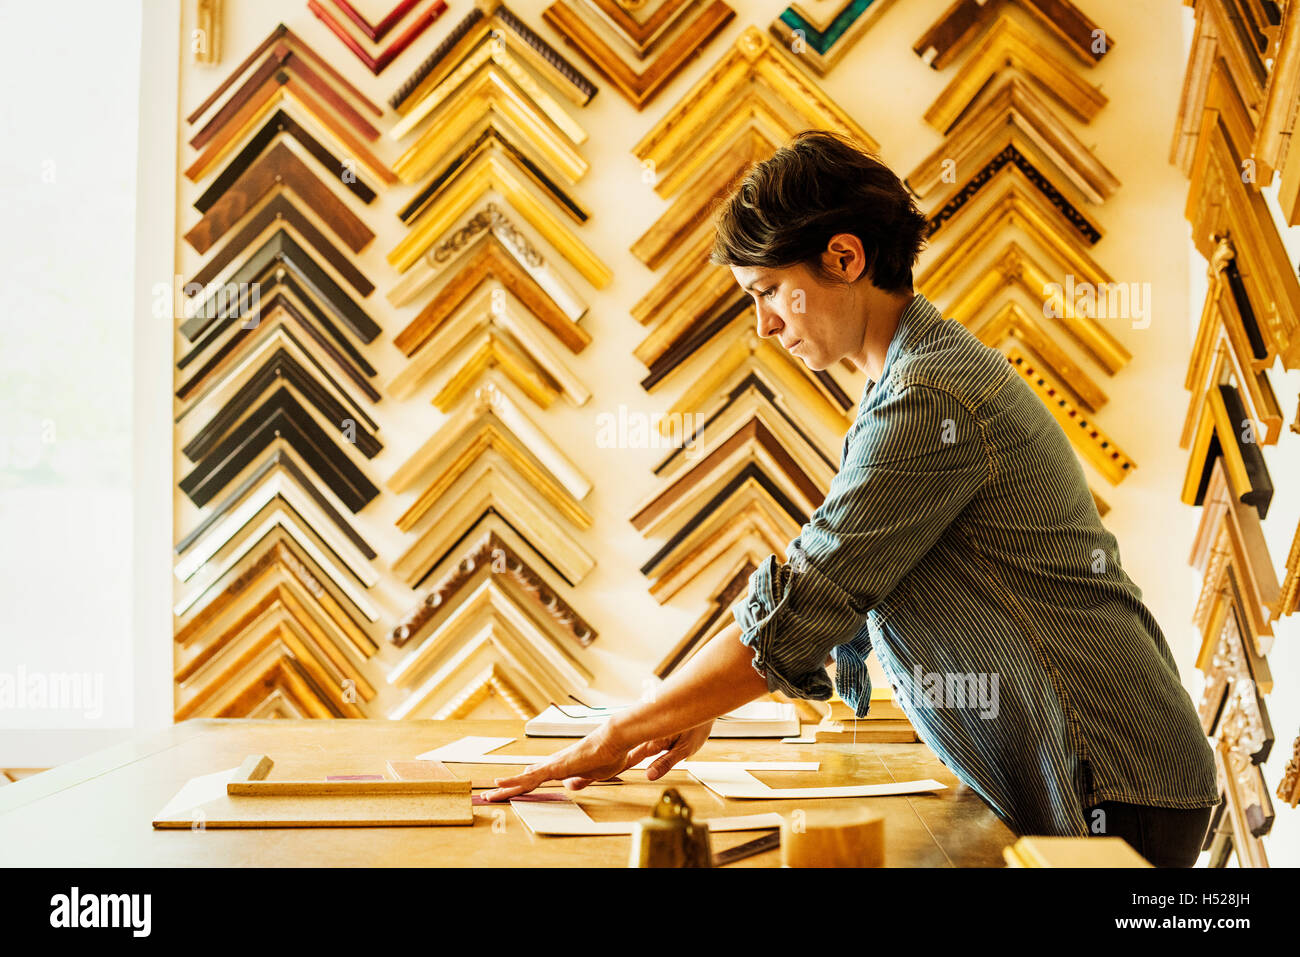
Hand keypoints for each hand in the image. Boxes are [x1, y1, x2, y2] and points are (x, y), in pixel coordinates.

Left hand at [479, 719, 713, 800]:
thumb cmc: (614, 751)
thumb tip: (571, 785)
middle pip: (528, 775)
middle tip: (489, 792)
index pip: (542, 773)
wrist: (620, 736)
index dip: (526, 778)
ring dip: (506, 785)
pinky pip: (532, 777)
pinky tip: (502, 785)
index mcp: (567, 764)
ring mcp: (556, 763)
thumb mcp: (599, 772)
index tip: (512, 782)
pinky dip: (515, 782)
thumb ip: (584, 778)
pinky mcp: (557, 766)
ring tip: (488, 792)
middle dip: (509, 784)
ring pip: (524, 777)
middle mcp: (557, 762)